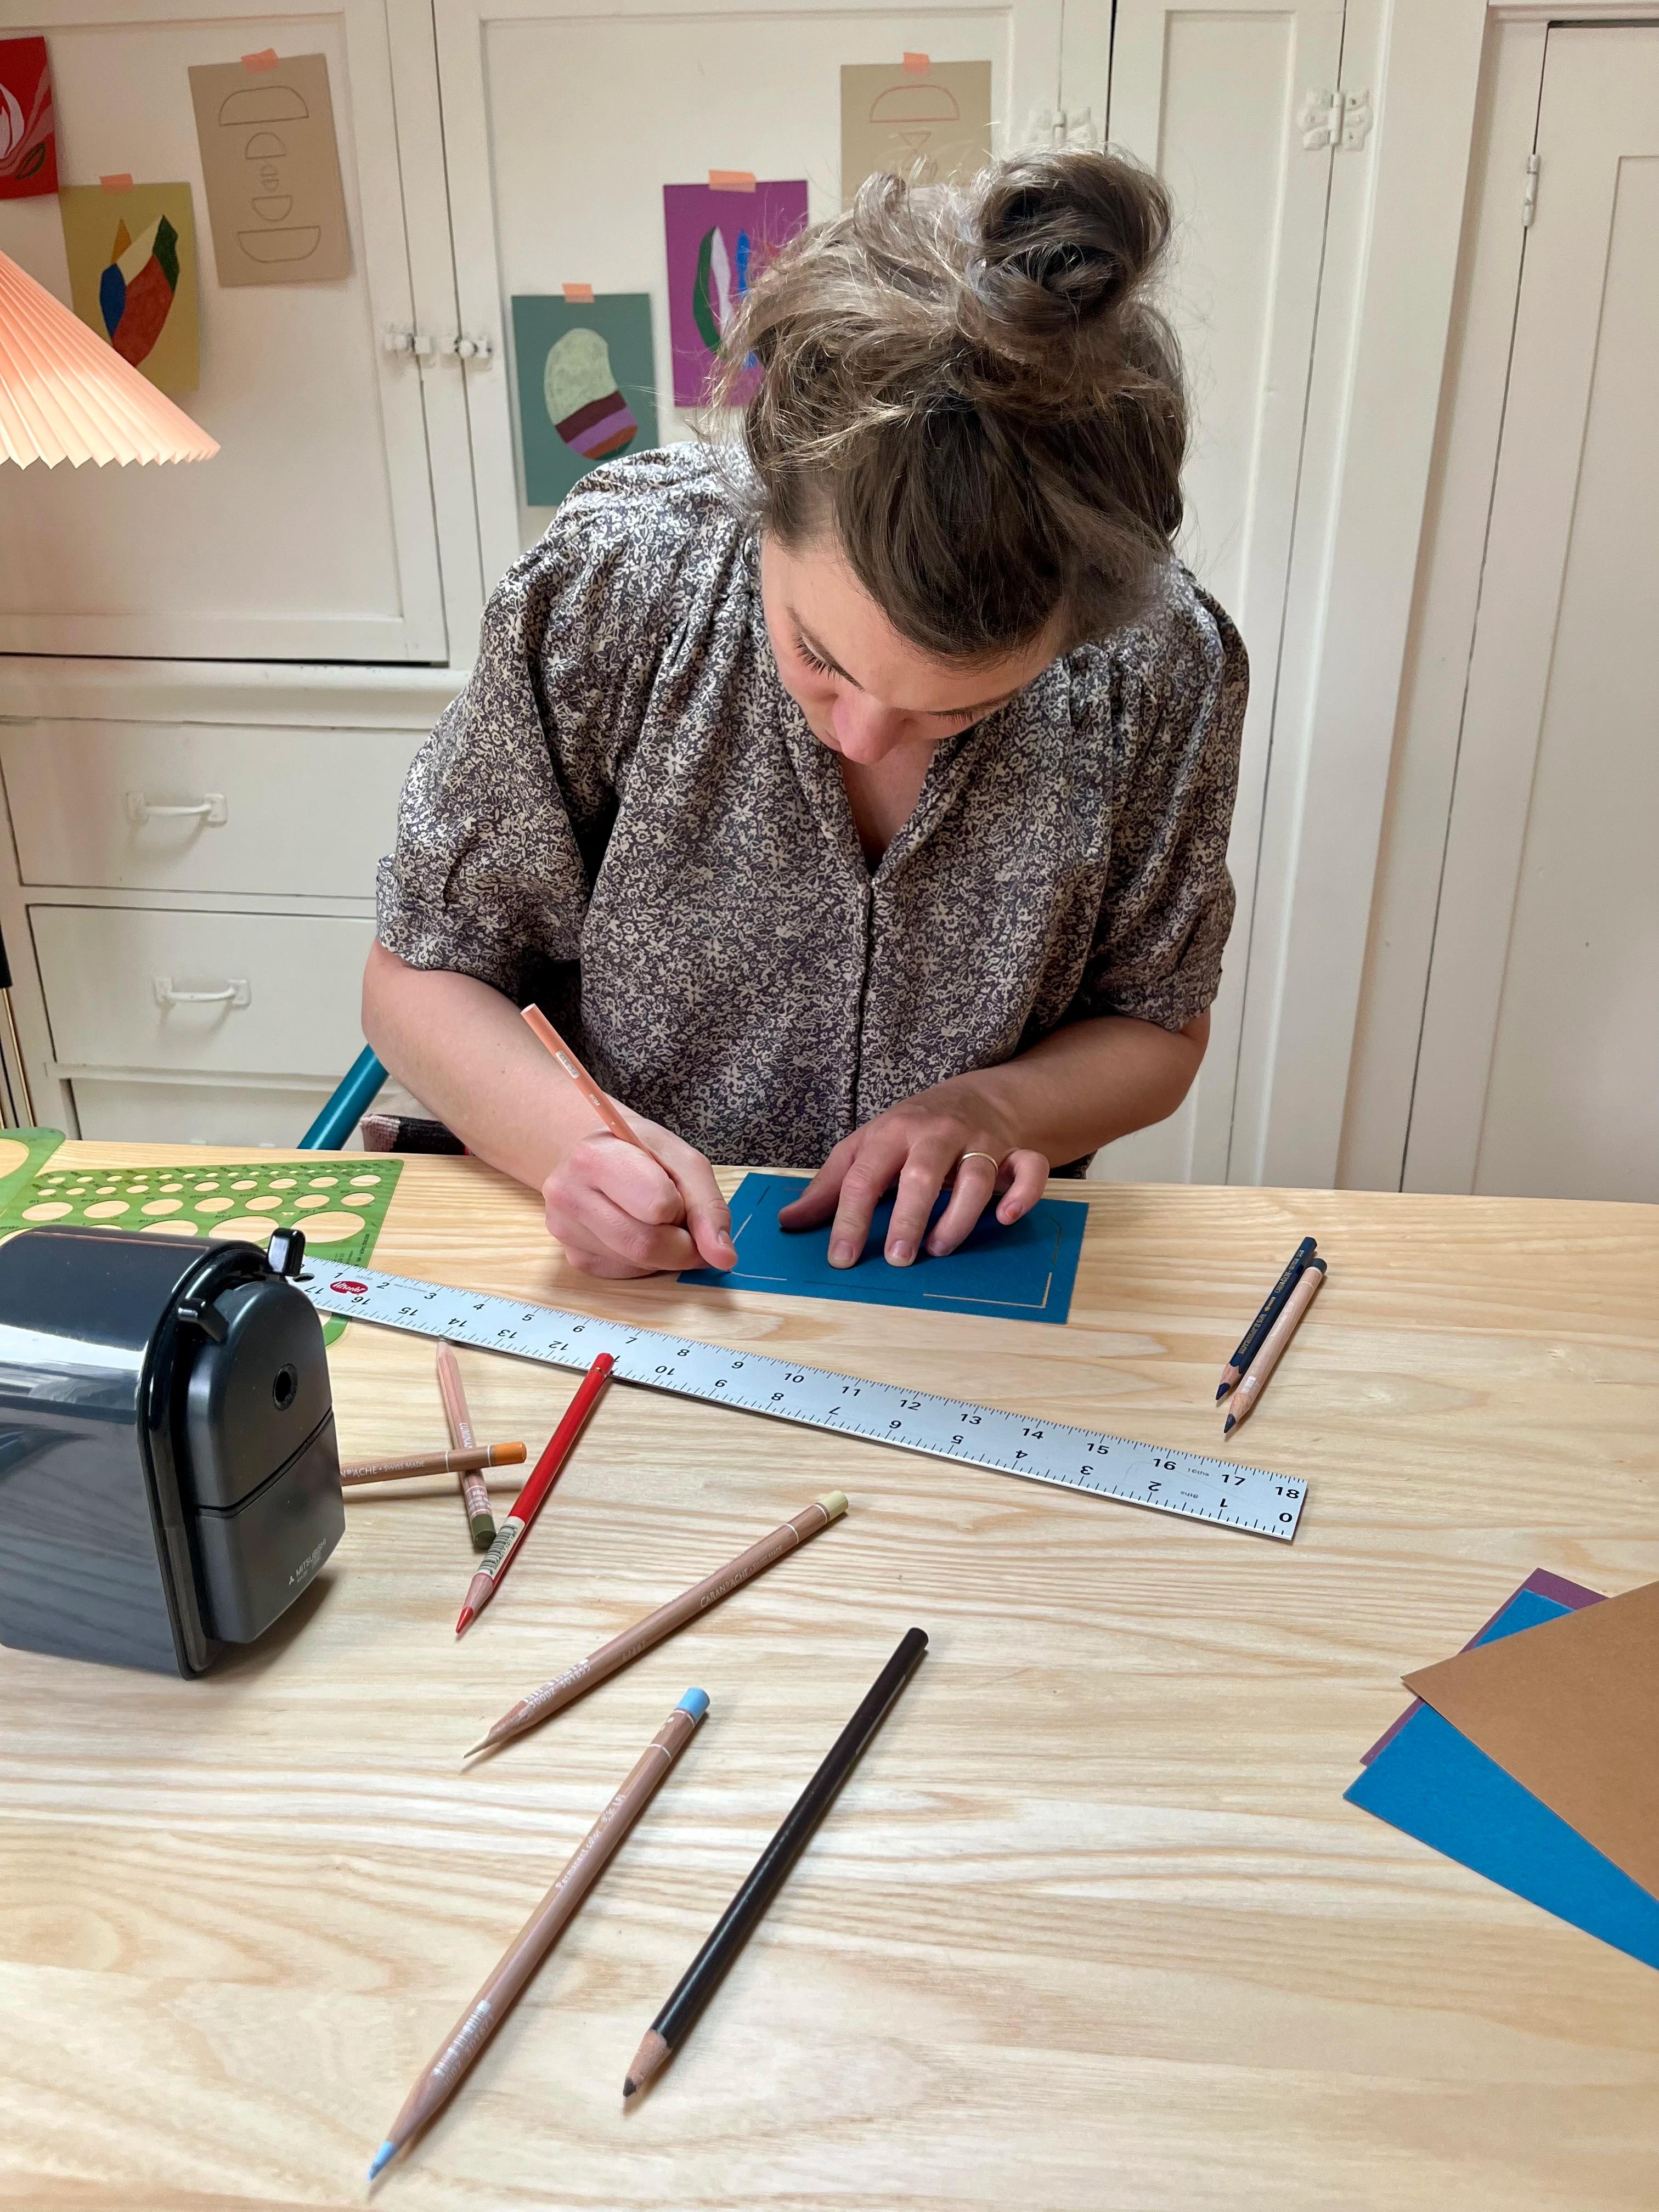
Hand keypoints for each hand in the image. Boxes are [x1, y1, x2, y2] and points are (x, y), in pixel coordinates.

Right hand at [542, 1112, 736, 1278]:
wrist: (594, 1153)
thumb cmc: (641, 1151)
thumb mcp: (682, 1160)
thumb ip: (708, 1207)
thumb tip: (723, 1257)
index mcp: (595, 1158)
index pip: (657, 1206)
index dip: (681, 1208)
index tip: (679, 1197)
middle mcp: (568, 1195)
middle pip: (645, 1245)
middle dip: (681, 1244)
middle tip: (683, 1224)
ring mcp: (565, 1230)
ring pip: (637, 1264)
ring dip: (664, 1253)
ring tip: (654, 1220)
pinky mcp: (573, 1257)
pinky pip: (626, 1273)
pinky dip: (645, 1261)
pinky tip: (635, 1231)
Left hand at [777, 1080, 1048, 1267]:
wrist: (975, 1096)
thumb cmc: (909, 1131)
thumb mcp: (864, 1148)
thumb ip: (830, 1187)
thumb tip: (788, 1222)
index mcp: (891, 1134)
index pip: (864, 1177)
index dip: (849, 1219)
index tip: (841, 1258)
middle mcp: (936, 1135)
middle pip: (922, 1175)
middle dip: (908, 1217)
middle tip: (897, 1257)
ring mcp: (979, 1141)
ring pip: (976, 1175)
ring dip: (959, 1216)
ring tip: (939, 1248)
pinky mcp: (1015, 1151)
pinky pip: (1029, 1169)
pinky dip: (1023, 1193)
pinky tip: (1005, 1218)